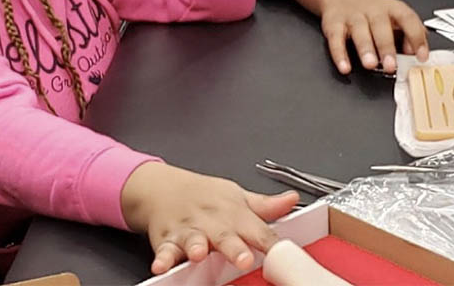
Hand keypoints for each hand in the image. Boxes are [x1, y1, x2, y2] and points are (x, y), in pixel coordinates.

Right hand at [120, 162, 298, 274]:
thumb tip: (292, 200)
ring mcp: (189, 231)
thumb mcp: (237, 197)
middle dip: (234, 248)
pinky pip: (164, 250)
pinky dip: (162, 258)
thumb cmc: (204, 196)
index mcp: (234, 213)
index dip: (270, 243)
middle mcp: (212, 222)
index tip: (281, 254)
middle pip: (225, 236)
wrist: (163, 188)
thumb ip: (265, 206)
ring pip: (193, 240)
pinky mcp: (167, 240)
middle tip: (244, 258)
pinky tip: (161, 265)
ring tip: (199, 254)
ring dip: (195, 246)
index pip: (257, 230)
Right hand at [320, 0, 428, 74]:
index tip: (421, 56)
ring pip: (360, 31)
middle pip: (381, 26)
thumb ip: (409, 34)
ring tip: (370, 64)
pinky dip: (339, 54)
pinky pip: (336, 39)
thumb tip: (415, 53)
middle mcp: (373, 11)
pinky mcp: (334, 24)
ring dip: (365, 48)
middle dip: (386, 46)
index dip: (416, 37)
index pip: (408, 19)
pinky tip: (345, 67)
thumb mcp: (394, 17)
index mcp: (392, 9)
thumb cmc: (372, 12)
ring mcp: (353, 17)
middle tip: (391, 65)